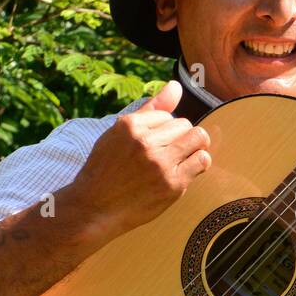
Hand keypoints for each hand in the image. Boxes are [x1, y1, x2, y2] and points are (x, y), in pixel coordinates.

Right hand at [70, 80, 211, 237]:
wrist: (94, 209)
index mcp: (129, 125)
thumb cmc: (105, 170)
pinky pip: (202, 161)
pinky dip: (199, 164)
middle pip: (184, 124)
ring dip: (194, 147)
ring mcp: (160, 163)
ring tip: (181, 159)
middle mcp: (145, 141)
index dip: (164, 129)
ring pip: (198, 138)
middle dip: (179, 137)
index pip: (167, 114)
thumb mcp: (117, 134)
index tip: (155, 144)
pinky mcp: (172, 184)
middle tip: (167, 154)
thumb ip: (149, 110)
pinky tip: (186, 171)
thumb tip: (177, 86)